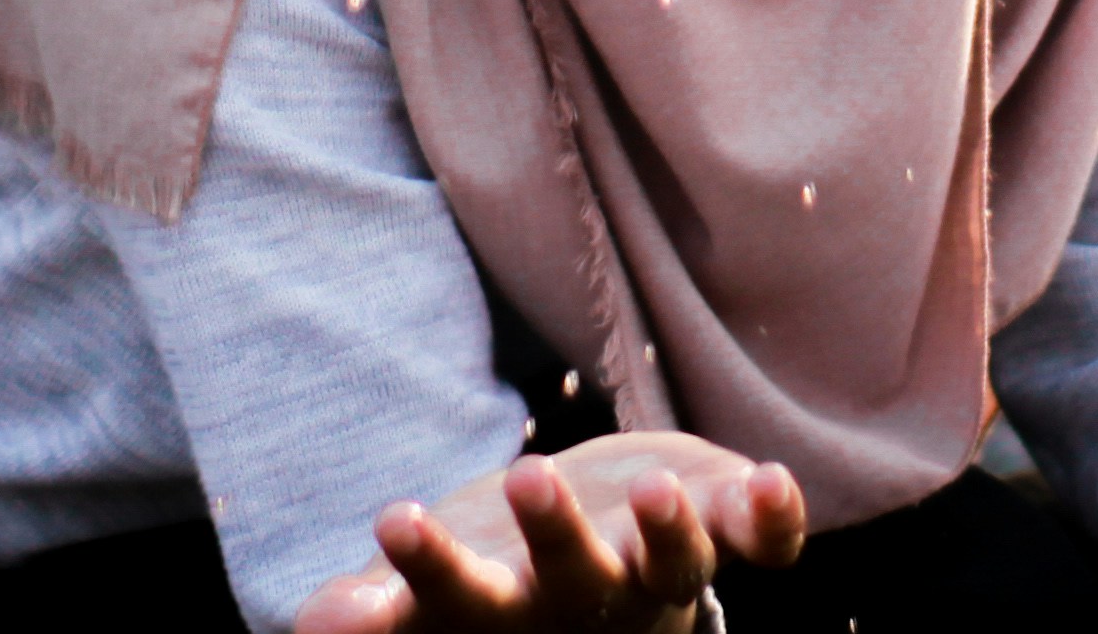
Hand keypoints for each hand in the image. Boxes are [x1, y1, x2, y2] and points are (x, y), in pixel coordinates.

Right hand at [296, 433, 809, 633]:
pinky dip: (773, 518)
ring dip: (670, 530)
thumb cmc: (490, 592)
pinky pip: (758, 537)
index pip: (462, 593)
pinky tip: (776, 482)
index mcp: (503, 610)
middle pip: (576, 572)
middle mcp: (586, 597)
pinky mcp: (717, 524)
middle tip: (527, 479)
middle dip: (557, 531)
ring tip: (658, 489)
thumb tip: (322, 625)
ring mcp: (656, 565)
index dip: (432, 564)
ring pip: (675, 560)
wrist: (594, 585)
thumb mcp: (423, 602)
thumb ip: (368, 613)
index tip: (394, 518)